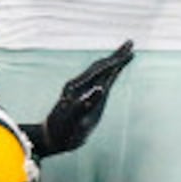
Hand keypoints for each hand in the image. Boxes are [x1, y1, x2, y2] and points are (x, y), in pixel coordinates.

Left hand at [27, 41, 134, 155]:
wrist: (48, 137)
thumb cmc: (63, 133)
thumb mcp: (74, 122)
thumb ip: (86, 105)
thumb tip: (101, 88)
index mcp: (82, 90)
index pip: (104, 71)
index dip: (118, 61)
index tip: (131, 53)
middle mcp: (79, 85)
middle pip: (101, 66)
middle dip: (116, 55)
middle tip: (130, 43)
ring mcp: (77, 88)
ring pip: (96, 69)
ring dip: (110, 60)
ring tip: (122, 55)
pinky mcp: (76, 93)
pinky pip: (93, 76)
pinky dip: (104, 71)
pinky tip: (108, 71)